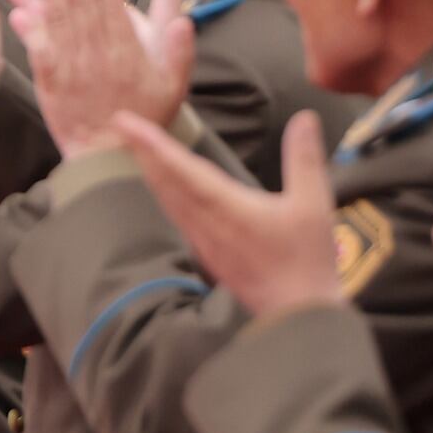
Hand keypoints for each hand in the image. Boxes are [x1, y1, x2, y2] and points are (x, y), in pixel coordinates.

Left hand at [9, 0, 191, 152]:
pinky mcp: (50, 80)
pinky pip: (39, 47)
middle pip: (83, 7)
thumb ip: (179, 48)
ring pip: (59, 21)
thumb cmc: (145, 116)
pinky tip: (22, 5)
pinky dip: (30, 26)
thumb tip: (185, 18)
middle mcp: (99, 56)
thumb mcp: (173, 83)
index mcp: (129, 53)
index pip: (111, 7)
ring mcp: (73, 68)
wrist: (111, 156)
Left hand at [114, 107, 340, 318]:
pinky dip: (163, 192)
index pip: (180, 167)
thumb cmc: (306, 260)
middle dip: (141, 150)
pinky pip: (176, 214)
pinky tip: (163, 187)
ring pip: (166, 198)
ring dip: (149, 170)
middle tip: (120, 124)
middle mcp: (205, 222)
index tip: (123, 121)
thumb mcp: (313, 206)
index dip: (150, 142)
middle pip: (163, 180)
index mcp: (226, 206)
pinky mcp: (206, 252)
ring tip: (135, 148)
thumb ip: (305, 159)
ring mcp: (202, 239)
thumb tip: (305, 117)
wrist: (295, 315)